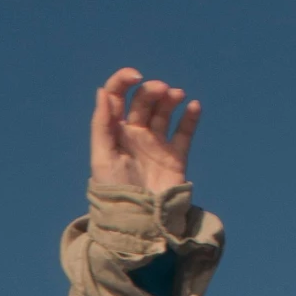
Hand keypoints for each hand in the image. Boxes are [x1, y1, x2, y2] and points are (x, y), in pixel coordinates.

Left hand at [91, 67, 199, 196]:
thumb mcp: (103, 157)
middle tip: (163, 91)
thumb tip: (103, 91)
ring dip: (170, 98)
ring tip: (177, 96)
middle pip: (143, 100)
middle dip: (152, 90)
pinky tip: (193, 106)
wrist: (141, 219)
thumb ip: (102, 124)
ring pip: (164, 111)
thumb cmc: (116, 190)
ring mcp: (156, 144)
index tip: (136, 76)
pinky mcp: (175, 156)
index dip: (123, 81)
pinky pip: (184, 131)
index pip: (116, 97)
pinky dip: (190, 117)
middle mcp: (135, 134)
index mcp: (114, 132)